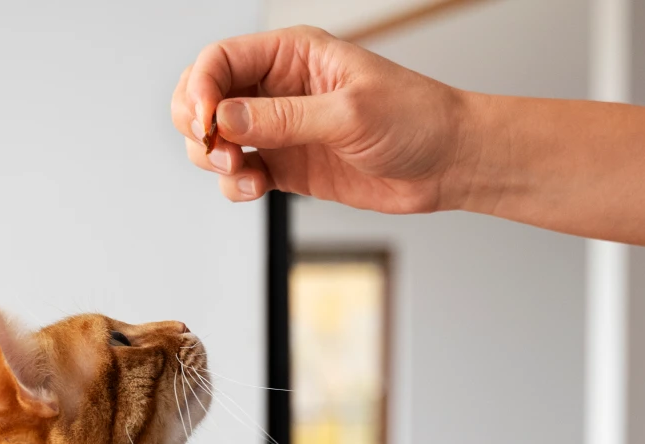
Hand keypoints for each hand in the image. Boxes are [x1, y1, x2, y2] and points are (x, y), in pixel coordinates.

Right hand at [171, 26, 471, 212]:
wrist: (446, 164)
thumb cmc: (414, 120)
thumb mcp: (348, 113)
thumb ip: (283, 118)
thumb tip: (225, 119)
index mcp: (292, 55)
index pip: (221, 59)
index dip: (201, 88)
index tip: (206, 123)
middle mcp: (278, 88)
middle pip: (206, 96)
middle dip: (198, 124)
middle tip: (217, 150)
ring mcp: (279, 129)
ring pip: (216, 138)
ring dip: (214, 158)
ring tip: (242, 172)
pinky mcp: (285, 166)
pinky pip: (239, 173)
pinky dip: (235, 184)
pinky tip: (255, 188)